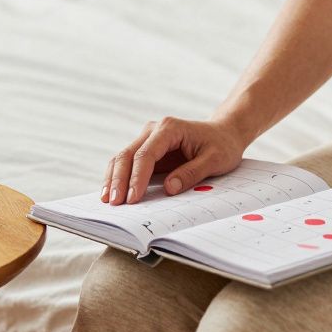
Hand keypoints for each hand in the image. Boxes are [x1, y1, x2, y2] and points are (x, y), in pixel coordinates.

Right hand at [102, 116, 249, 204]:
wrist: (224, 133)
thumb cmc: (222, 145)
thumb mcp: (215, 160)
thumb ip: (192, 173)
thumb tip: (169, 188)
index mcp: (170, 128)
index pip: (146, 154)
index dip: (137, 177)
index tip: (133, 198)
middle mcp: (154, 130)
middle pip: (128, 154)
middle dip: (119, 180)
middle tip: (114, 203)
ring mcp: (148, 139)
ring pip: (122, 158)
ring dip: (113, 179)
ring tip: (107, 201)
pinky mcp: (147, 150)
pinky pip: (128, 163)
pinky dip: (118, 177)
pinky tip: (112, 192)